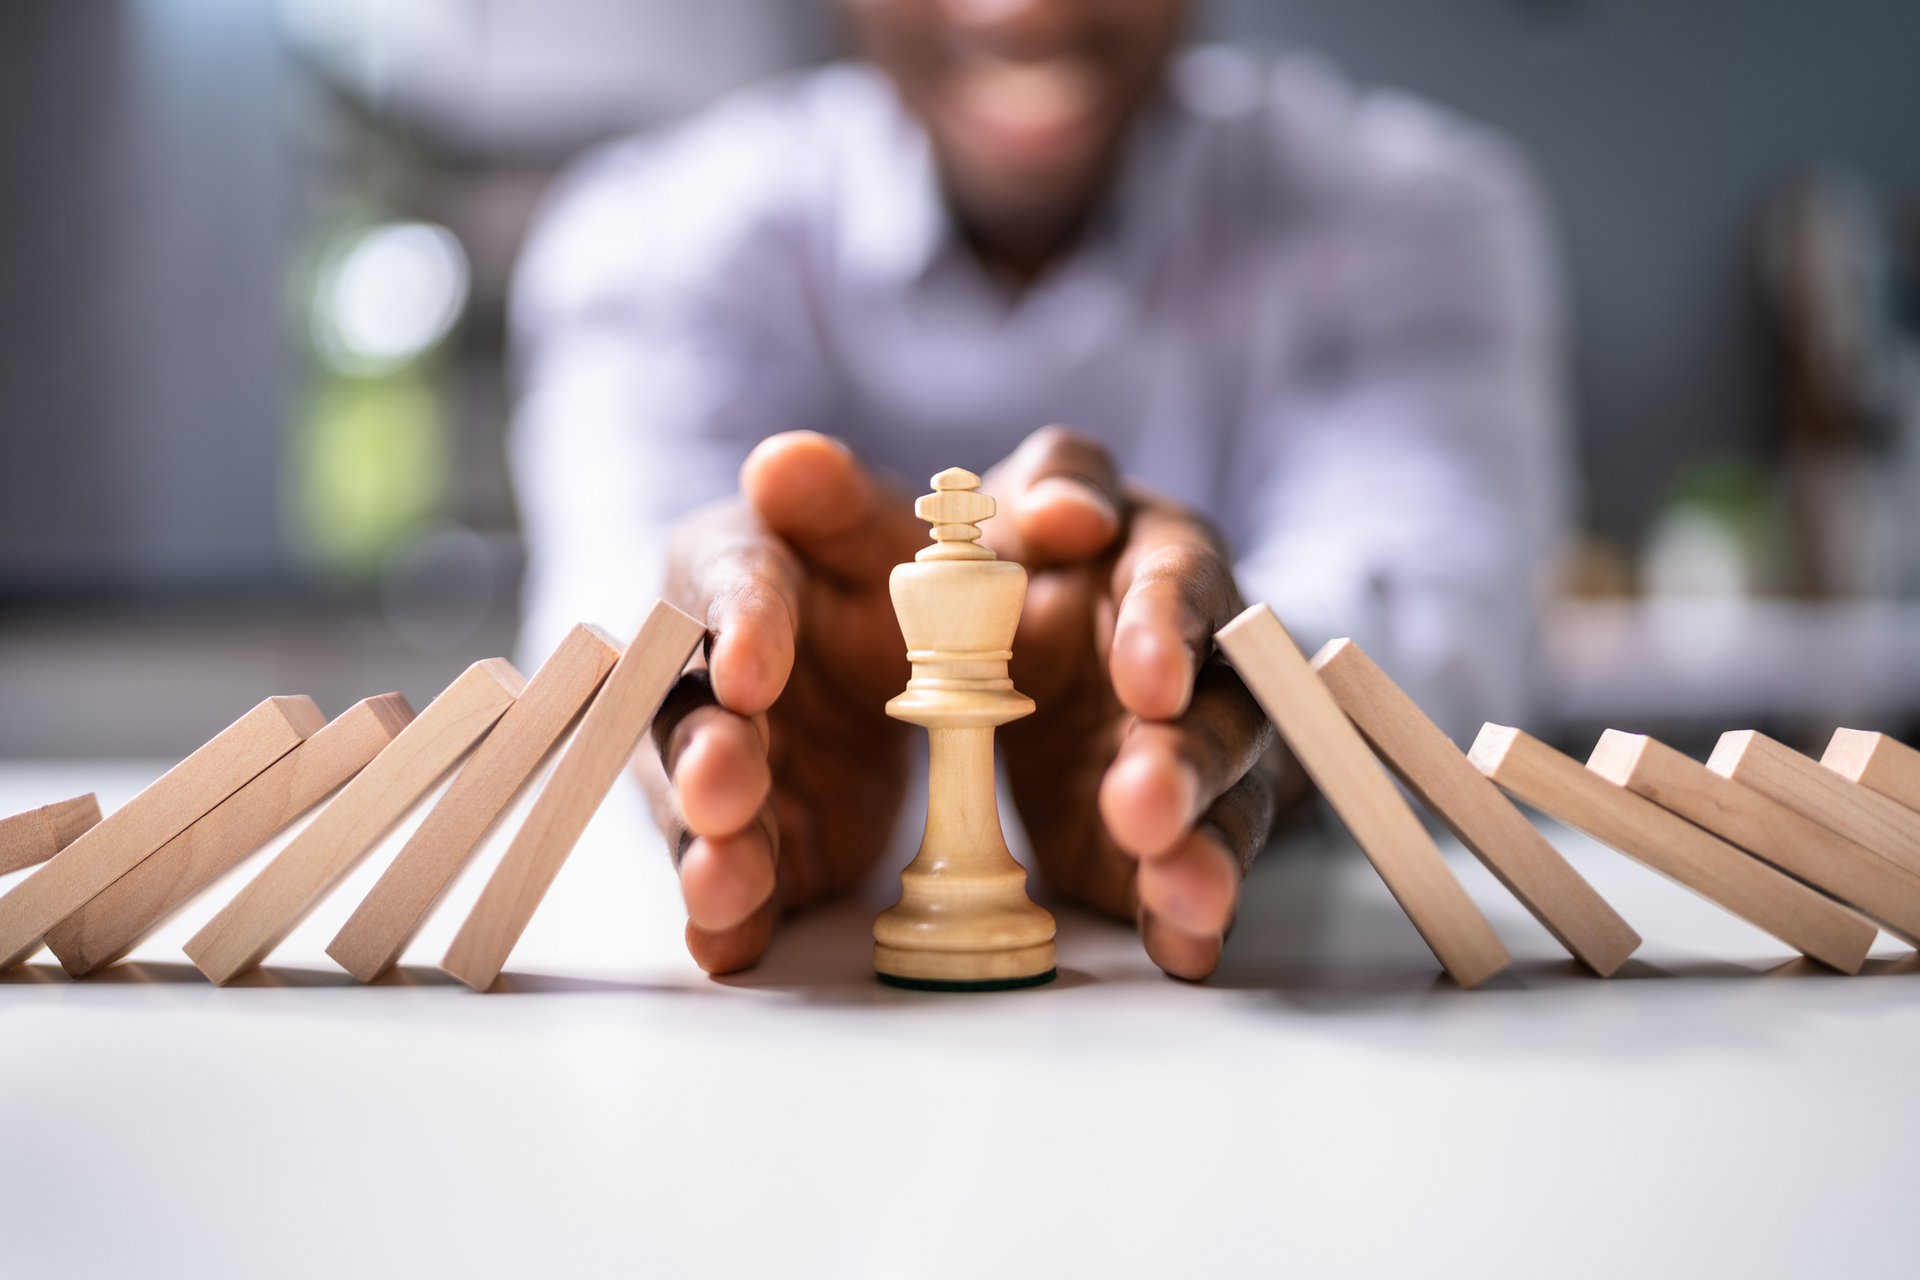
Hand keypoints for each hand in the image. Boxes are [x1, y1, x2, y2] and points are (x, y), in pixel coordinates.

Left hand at [641, 428, 1306, 979]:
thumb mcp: (889, 539)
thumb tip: (781, 468)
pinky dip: (1188, 909)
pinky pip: (1191, 867)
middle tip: (1139, 802)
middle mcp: (1181, 649)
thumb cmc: (962, 580)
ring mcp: (1179, 742)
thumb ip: (842, 510)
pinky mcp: (1162, 828)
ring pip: (1216, 787)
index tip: (1138, 671)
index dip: (1162, 617)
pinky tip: (1182, 947)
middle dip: (1179, 752)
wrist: (997, 658)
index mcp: (1133, 553)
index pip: (1167, 567)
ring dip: (1198, 839)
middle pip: (1208, 697)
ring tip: (1176, 888)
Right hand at [641, 432, 922, 972]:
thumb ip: (840, 496)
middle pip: (688, 709)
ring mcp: (725, 760)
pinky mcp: (753, 835)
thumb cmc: (885, 568)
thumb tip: (785, 462)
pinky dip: (730, 916)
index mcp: (738, 567)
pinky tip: (729, 949)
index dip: (739, 626)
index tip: (753, 670)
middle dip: (705, 755)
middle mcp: (707, 667)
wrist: (911, 657)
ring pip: (698, 805)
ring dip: (709, 847)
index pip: (729, 585)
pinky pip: (732, 878)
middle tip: (727, 789)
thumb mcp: (883, 522)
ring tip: (725, 888)